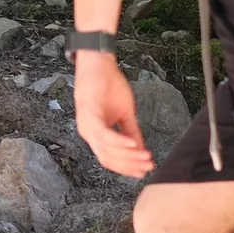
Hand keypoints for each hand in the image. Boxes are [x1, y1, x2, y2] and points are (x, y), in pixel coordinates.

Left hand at [74, 52, 153, 177]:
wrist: (99, 63)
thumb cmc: (108, 84)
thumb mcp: (124, 113)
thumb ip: (130, 132)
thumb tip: (141, 149)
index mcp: (95, 133)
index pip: (109, 159)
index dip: (127, 167)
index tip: (144, 170)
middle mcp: (87, 131)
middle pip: (107, 158)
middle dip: (129, 165)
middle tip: (147, 165)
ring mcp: (86, 123)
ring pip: (106, 149)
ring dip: (128, 155)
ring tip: (145, 155)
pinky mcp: (88, 113)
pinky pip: (103, 134)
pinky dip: (119, 141)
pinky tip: (133, 144)